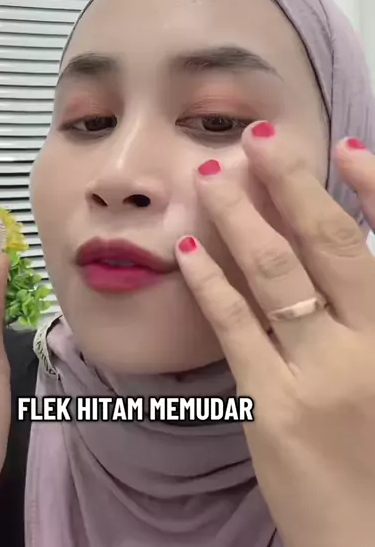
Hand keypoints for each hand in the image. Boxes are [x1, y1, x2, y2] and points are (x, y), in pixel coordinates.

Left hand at [175, 125, 374, 546]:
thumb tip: (352, 253)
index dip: (372, 191)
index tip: (343, 147)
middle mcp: (370, 347)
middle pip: (328, 245)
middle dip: (291, 183)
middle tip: (258, 138)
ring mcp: (318, 377)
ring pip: (275, 276)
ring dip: (240, 216)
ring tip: (211, 174)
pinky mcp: (269, 409)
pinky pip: (235, 329)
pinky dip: (212, 283)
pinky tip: (190, 248)